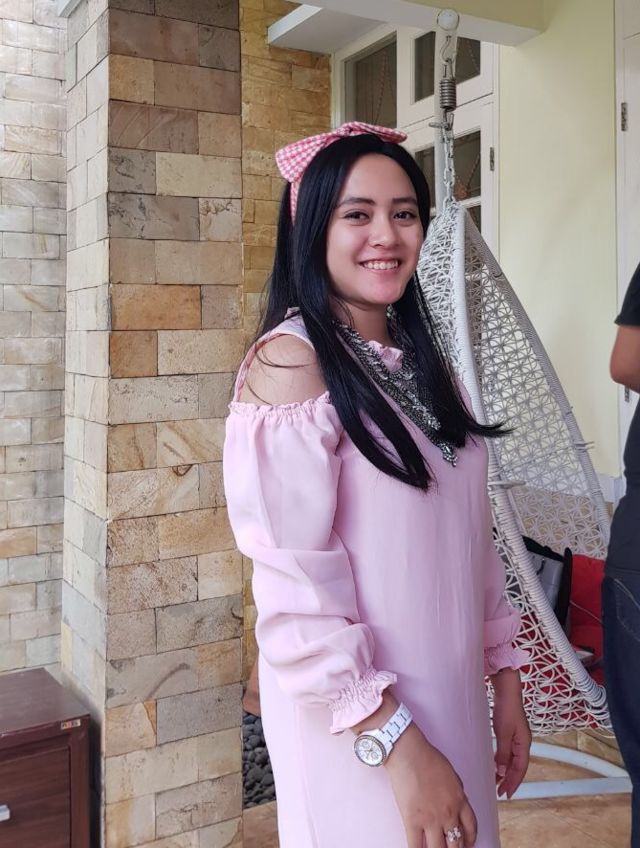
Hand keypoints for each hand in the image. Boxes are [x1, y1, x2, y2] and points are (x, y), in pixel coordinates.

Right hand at [386, 724, 476, 847]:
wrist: (409, 753)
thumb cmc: (428, 758)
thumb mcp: (452, 775)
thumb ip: (457, 793)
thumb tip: (458, 805)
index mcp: (460, 801)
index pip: (471, 828)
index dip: (470, 840)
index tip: (466, 843)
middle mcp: (449, 814)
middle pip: (457, 844)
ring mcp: (431, 820)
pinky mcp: (412, 821)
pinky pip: (416, 847)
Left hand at [491, 669, 530, 798]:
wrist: (506, 689)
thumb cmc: (507, 708)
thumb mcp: (503, 733)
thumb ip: (503, 754)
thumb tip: (502, 773)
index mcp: (524, 744)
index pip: (520, 769)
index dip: (514, 782)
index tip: (506, 793)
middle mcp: (522, 743)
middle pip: (517, 766)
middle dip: (510, 780)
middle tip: (500, 792)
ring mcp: (517, 737)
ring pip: (512, 760)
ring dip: (505, 771)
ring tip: (497, 782)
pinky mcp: (510, 732)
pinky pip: (508, 752)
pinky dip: (503, 760)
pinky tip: (496, 764)